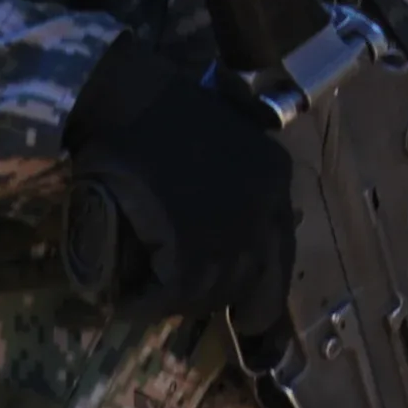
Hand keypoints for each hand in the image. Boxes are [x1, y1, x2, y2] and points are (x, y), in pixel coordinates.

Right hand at [62, 38, 296, 329]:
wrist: (127, 96)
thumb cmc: (161, 109)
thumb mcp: (223, 138)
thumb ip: (237, 182)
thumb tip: (229, 225)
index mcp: (276, 178)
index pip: (282, 251)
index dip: (260, 280)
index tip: (245, 303)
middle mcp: (268, 208)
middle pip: (259, 285)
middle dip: (234, 306)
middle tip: (202, 310)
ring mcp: (233, 233)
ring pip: (209, 294)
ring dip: (176, 299)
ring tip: (147, 289)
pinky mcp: (192, 250)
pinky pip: (168, 297)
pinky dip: (143, 302)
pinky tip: (126, 296)